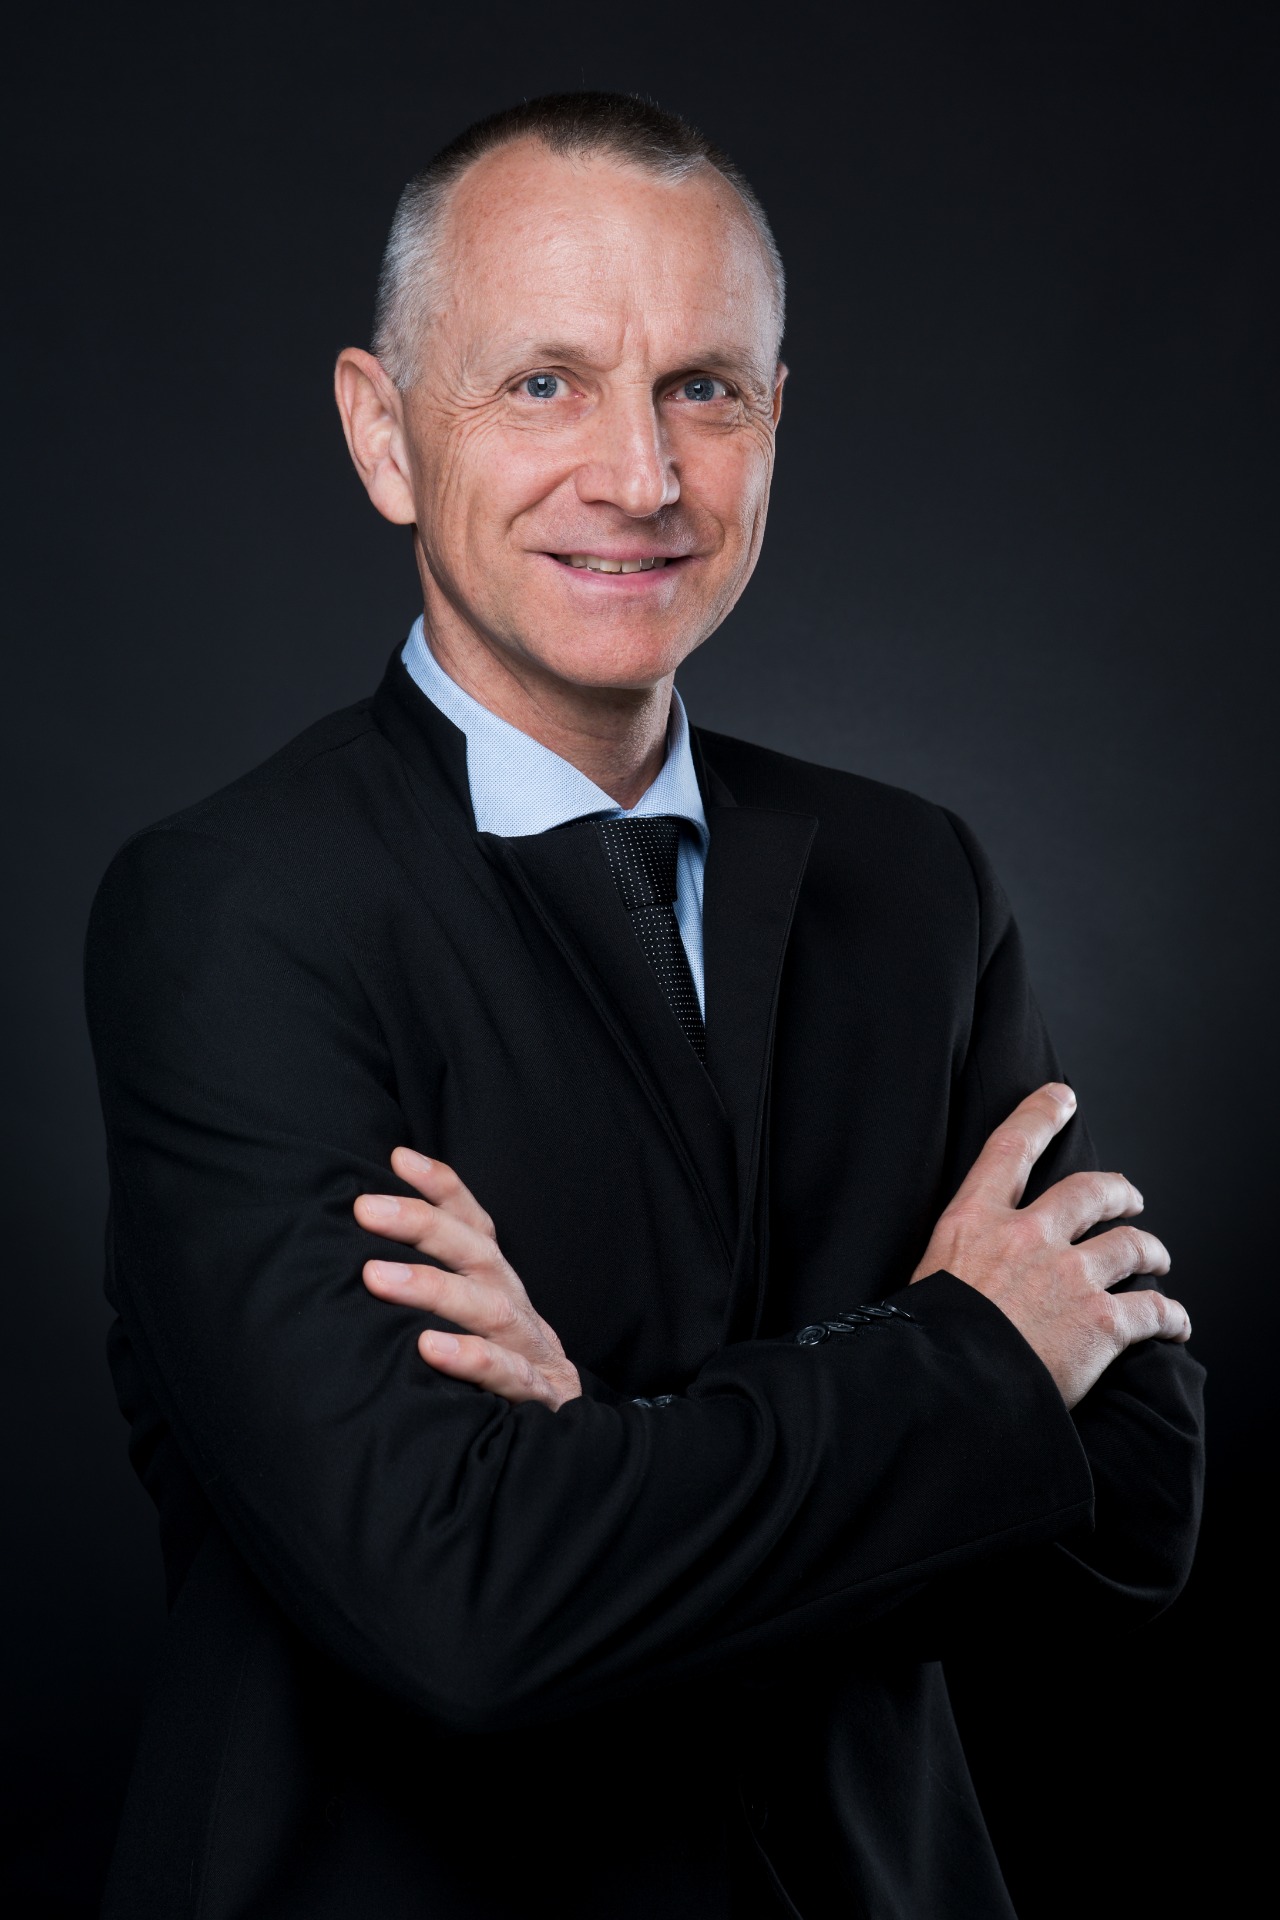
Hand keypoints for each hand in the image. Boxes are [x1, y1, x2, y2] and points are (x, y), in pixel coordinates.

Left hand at [356, 1148, 581, 1409]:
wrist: (560, 1428)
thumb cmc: (497, 1370)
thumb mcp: (468, 1323)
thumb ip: (431, 1287)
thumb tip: (364, 1242)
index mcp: (496, 1284)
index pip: (474, 1225)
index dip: (443, 1188)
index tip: (398, 1159)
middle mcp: (513, 1305)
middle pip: (476, 1253)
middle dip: (421, 1225)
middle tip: (366, 1210)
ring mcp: (530, 1349)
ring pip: (489, 1308)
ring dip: (433, 1288)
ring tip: (376, 1277)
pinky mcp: (539, 1395)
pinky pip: (508, 1374)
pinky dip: (472, 1359)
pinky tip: (430, 1348)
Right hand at [911, 1083, 1189, 1407]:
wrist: (947, 1387)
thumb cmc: (926, 1339)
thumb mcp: (924, 1279)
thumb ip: (954, 1262)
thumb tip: (956, 1277)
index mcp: (974, 1222)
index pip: (1011, 1150)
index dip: (1039, 1116)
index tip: (1061, 1097)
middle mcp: (1027, 1236)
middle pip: (1089, 1191)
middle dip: (1118, 1191)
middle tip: (1129, 1198)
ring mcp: (1069, 1276)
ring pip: (1131, 1245)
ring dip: (1151, 1251)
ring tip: (1158, 1260)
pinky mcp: (1102, 1322)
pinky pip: (1153, 1310)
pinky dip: (1171, 1318)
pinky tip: (1176, 1325)